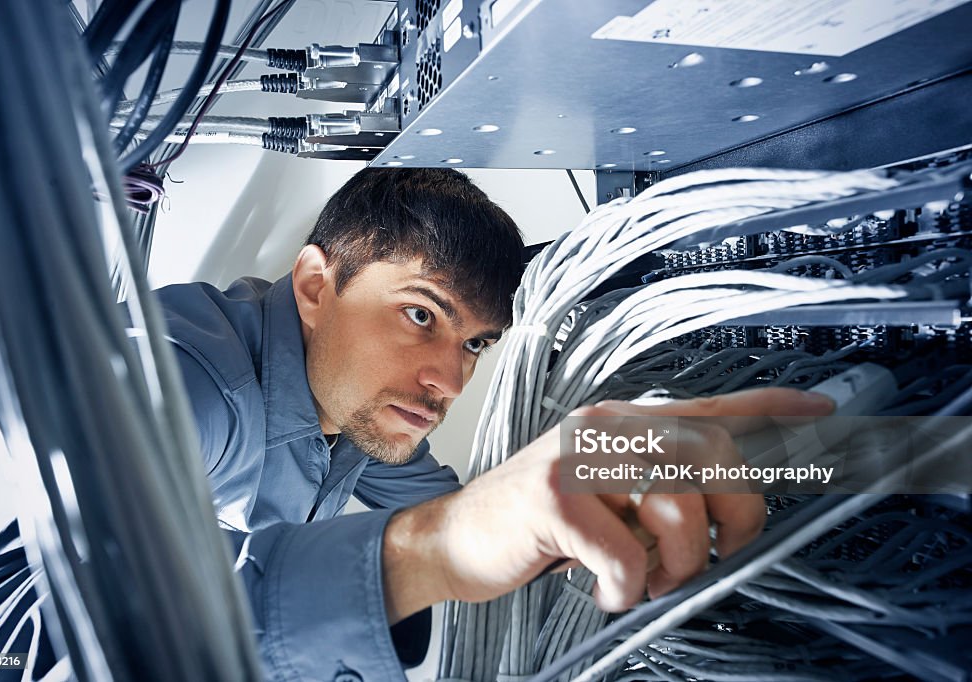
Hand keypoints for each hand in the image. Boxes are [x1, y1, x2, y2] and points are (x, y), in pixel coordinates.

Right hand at [382, 387, 834, 621]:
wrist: (456, 537)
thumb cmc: (538, 524)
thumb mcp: (604, 495)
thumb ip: (657, 488)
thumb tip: (723, 507)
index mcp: (622, 422)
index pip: (709, 406)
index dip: (769, 409)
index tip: (821, 411)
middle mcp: (605, 425)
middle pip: (713, 455)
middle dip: (734, 517)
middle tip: (713, 555)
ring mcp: (577, 456)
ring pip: (678, 506)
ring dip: (677, 564)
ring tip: (648, 580)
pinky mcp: (553, 497)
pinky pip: (626, 553)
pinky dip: (626, 588)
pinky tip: (604, 590)